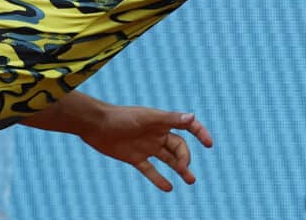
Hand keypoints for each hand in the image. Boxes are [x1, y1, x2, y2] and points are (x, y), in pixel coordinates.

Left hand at [79, 106, 214, 191]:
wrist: (96, 125)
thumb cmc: (122, 117)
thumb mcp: (148, 118)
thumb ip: (170, 119)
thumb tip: (192, 117)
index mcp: (163, 122)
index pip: (187, 127)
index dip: (200, 133)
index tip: (209, 144)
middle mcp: (157, 135)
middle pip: (178, 147)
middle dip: (185, 158)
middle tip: (185, 170)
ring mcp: (147, 147)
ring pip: (168, 159)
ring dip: (179, 169)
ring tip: (191, 181)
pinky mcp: (134, 158)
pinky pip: (150, 170)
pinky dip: (159, 179)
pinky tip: (169, 188)